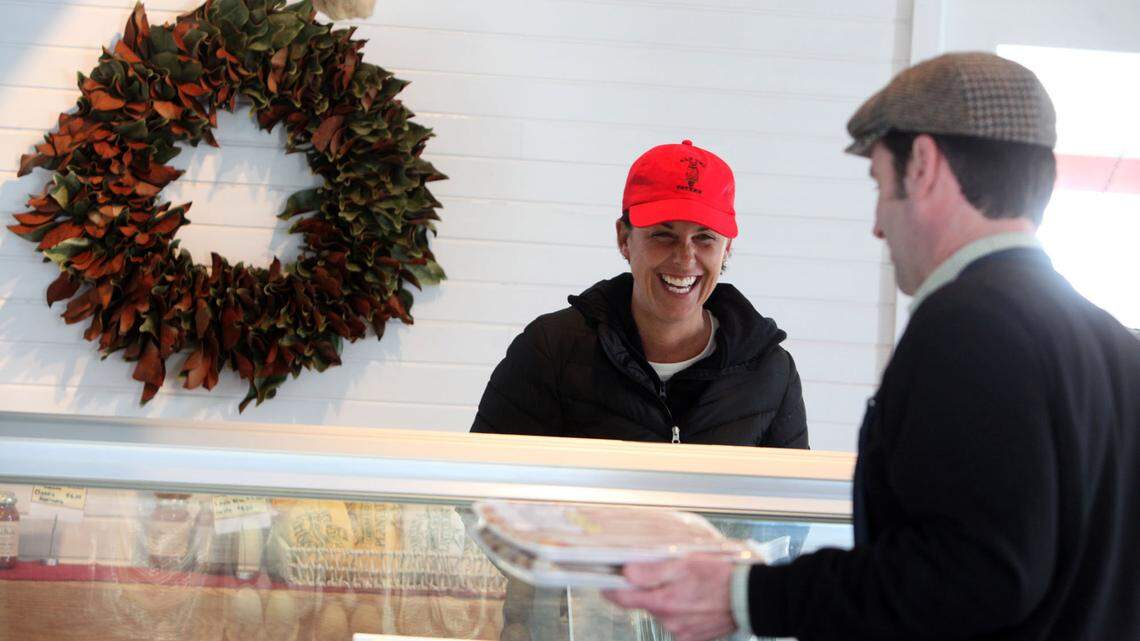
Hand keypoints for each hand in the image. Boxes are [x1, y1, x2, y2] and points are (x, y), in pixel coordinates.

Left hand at [603, 554, 737, 640]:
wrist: (750, 598)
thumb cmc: (720, 576)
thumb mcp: (684, 563)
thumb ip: (653, 571)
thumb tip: (627, 573)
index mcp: (663, 601)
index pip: (623, 599)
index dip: (611, 588)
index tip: (604, 580)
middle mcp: (669, 620)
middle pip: (644, 604)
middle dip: (648, 590)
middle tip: (664, 575)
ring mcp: (681, 631)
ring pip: (662, 612)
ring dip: (668, 599)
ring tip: (688, 587)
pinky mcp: (693, 637)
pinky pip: (678, 622)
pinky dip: (682, 611)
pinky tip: (695, 601)